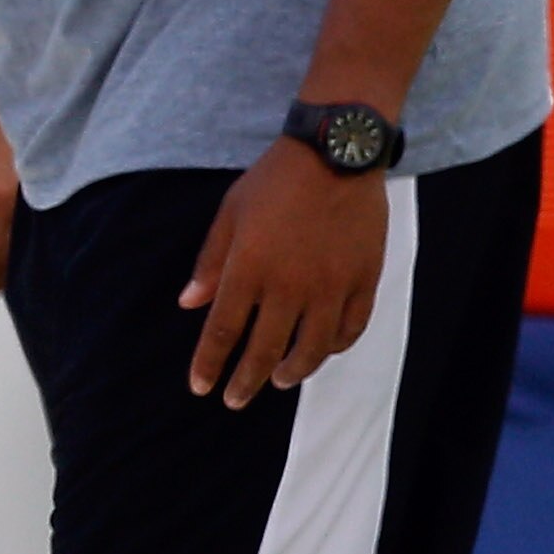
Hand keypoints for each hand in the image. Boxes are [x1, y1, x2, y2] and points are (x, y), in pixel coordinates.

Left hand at [184, 140, 388, 405]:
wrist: (336, 154)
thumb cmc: (274, 181)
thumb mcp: (229, 215)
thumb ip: (210, 264)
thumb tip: (189, 305)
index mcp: (248, 269)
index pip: (222, 332)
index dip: (209, 364)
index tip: (200, 388)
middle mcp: (289, 285)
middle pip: (264, 350)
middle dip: (246, 382)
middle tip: (235, 400)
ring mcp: (331, 286)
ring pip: (312, 349)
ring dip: (293, 371)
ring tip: (279, 380)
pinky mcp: (364, 280)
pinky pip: (350, 328)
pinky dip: (334, 347)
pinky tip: (321, 351)